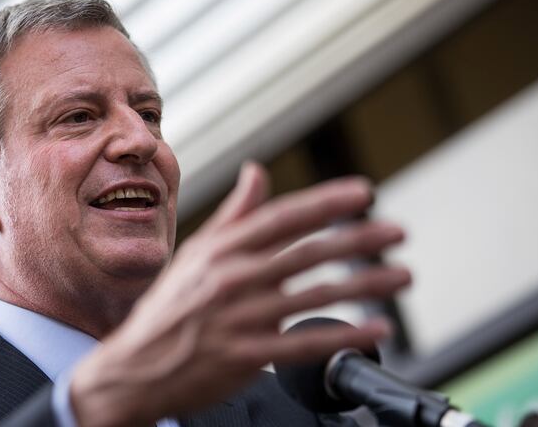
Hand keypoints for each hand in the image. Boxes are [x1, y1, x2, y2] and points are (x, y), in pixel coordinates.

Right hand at [70, 162, 409, 425]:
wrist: (136, 367)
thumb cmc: (169, 308)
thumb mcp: (195, 253)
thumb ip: (234, 214)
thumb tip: (256, 170)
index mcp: (220, 250)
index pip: (282, 218)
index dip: (326, 203)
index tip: (363, 193)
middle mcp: (232, 279)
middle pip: (308, 253)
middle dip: (358, 240)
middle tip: (398, 232)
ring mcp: (239, 319)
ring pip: (315, 296)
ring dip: (366, 283)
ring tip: (402, 276)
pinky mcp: (247, 357)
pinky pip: (306, 344)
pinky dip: (346, 336)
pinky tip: (376, 329)